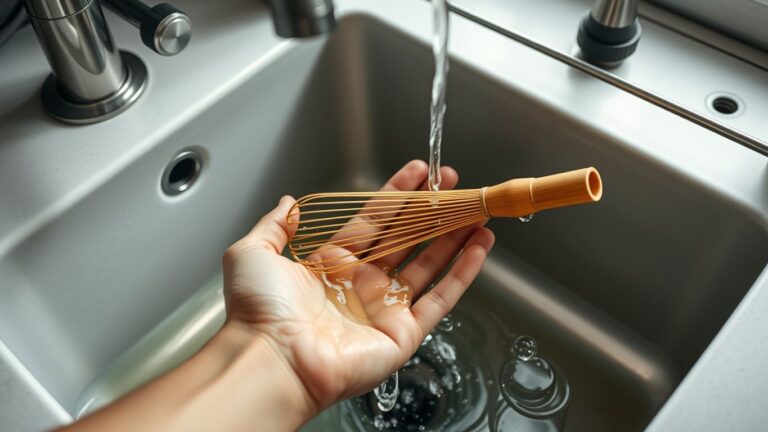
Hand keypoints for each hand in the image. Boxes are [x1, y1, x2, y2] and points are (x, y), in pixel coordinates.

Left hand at [222, 160, 494, 414]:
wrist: (271, 359)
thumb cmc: (258, 312)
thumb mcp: (253, 251)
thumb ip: (276, 224)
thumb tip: (289, 201)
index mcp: (331, 264)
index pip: (374, 219)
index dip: (398, 194)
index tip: (419, 172)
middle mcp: (361, 284)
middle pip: (407, 238)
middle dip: (432, 209)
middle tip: (454, 184)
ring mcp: (384, 308)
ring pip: (430, 264)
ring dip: (454, 237)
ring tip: (476, 211)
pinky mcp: (403, 332)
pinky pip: (441, 298)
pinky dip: (464, 273)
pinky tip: (480, 247)